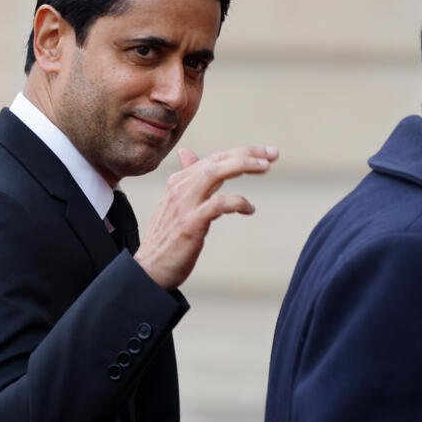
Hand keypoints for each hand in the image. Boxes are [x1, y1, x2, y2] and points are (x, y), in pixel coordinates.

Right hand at [134, 145, 278, 289]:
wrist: (148, 268)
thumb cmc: (166, 238)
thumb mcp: (174, 203)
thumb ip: (185, 178)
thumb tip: (186, 153)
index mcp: (178, 182)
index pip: (213, 158)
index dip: (241, 152)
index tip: (265, 153)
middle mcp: (179, 188)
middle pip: (217, 160)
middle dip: (247, 153)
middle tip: (273, 154)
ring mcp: (184, 205)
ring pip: (215, 173)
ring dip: (243, 166)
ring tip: (265, 168)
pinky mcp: (190, 224)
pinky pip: (218, 204)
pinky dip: (238, 202)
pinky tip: (250, 209)